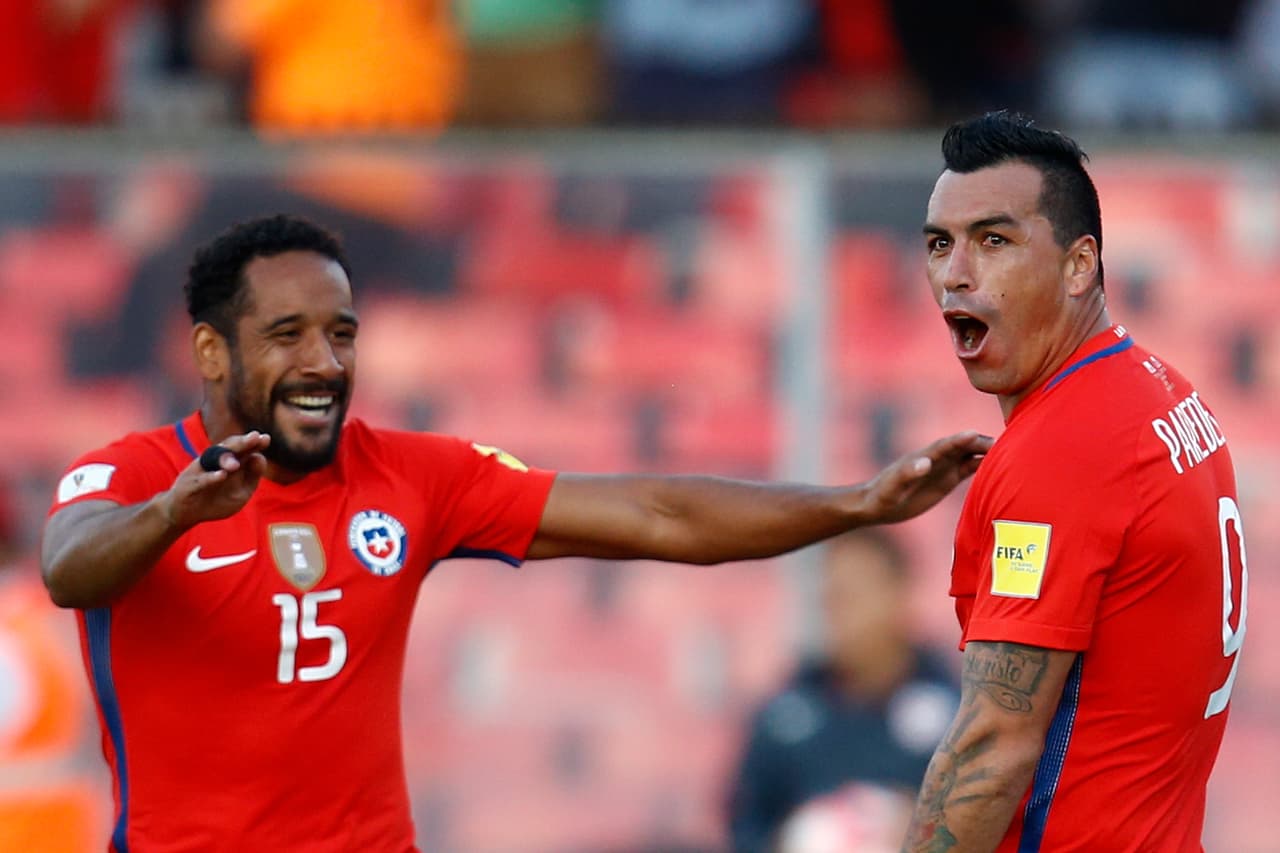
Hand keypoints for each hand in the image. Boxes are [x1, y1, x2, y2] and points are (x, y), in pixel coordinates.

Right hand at [157, 431, 269, 529]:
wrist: (186, 513)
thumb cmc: (217, 500)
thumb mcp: (242, 492)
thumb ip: (252, 476)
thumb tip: (259, 457)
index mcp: (230, 462)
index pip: (243, 449)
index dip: (253, 443)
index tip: (265, 438)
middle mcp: (215, 461)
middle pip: (229, 448)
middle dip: (242, 442)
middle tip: (254, 437)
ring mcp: (201, 471)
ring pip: (213, 460)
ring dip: (226, 459)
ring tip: (237, 464)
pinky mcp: (189, 484)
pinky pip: (201, 479)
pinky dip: (211, 477)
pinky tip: (221, 475)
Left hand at [858, 431, 991, 524]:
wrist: (878, 504)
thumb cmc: (882, 494)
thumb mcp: (892, 486)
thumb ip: (907, 473)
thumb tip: (925, 462)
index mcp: (924, 457)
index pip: (945, 445)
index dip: (960, 440)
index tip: (975, 434)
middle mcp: (937, 459)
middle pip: (963, 447)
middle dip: (982, 444)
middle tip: (1004, 444)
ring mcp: (944, 468)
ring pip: (969, 456)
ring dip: (986, 453)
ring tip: (1010, 453)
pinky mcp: (947, 479)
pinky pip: (968, 469)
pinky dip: (983, 466)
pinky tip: (999, 468)